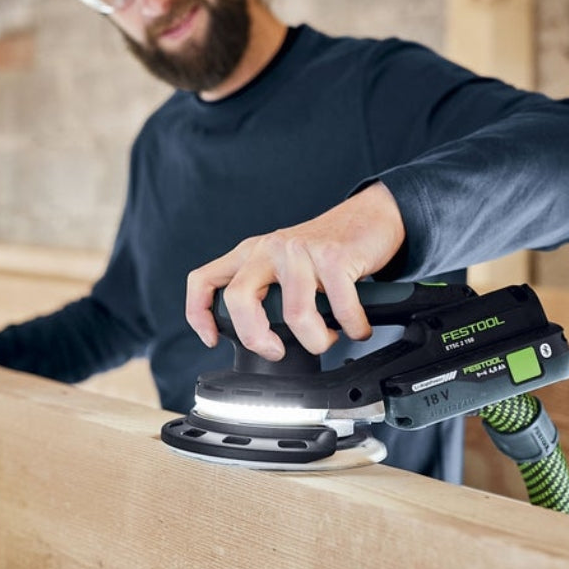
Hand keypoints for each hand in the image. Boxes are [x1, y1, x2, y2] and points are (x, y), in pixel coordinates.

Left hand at [185, 182, 405, 359]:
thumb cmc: (326, 249)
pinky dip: (353, 327)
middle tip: (276, 351)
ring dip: (317, 339)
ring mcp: (300, 251)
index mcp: (250, 253)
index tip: (212, 340)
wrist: (370, 217)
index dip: (198, 314)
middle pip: (239, 299)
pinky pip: (340, 308)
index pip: (204, 280)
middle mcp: (269, 249)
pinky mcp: (334, 256)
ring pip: (295, 313)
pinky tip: (356, 326)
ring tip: (327, 337)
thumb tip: (260, 340)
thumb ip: (265, 292)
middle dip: (257, 338)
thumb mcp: (282, 265)